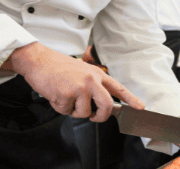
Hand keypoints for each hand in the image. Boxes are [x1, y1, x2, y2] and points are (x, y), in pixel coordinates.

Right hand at [8, 42, 144, 121]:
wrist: (38, 60)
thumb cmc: (57, 67)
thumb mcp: (81, 71)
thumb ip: (92, 84)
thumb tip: (99, 103)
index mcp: (96, 74)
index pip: (118, 87)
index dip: (131, 99)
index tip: (140, 107)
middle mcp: (91, 80)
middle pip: (106, 105)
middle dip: (101, 117)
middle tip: (95, 118)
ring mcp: (79, 87)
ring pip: (84, 113)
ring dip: (73, 111)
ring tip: (64, 97)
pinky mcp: (66, 94)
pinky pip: (66, 111)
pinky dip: (59, 107)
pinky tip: (55, 95)